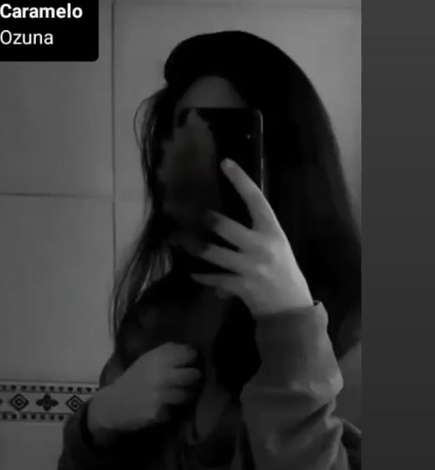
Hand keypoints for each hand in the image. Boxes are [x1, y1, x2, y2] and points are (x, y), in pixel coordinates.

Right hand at [87, 342, 200, 437]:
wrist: (112, 405)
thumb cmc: (132, 379)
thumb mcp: (146, 360)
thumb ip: (167, 353)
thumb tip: (191, 350)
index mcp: (157, 358)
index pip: (189, 353)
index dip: (191, 358)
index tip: (189, 362)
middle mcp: (161, 375)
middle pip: (194, 374)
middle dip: (192, 377)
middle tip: (186, 380)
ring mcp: (161, 395)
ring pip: (189, 394)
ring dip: (185, 395)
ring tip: (176, 394)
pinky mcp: (160, 413)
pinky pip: (177, 409)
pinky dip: (173, 408)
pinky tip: (164, 406)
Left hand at [188, 159, 313, 317]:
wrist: (291, 306)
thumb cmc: (283, 270)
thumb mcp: (276, 245)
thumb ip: (255, 232)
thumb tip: (225, 220)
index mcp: (273, 231)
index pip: (256, 200)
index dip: (241, 180)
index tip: (225, 163)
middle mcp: (261, 246)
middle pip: (224, 226)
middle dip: (204, 220)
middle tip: (189, 213)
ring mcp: (250, 267)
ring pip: (211, 252)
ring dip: (193, 246)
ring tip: (179, 240)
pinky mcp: (240, 286)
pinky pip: (213, 277)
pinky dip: (201, 275)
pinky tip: (193, 272)